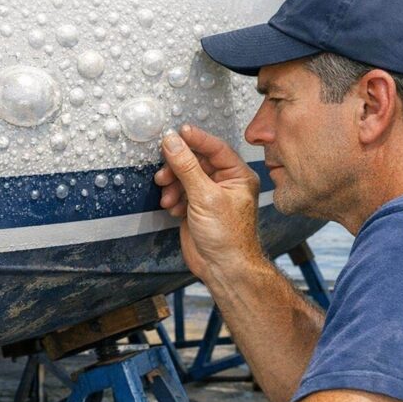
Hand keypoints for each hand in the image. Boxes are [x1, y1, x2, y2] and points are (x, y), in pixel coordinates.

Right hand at [155, 124, 261, 278]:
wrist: (224, 269)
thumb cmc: (228, 237)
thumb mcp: (205, 196)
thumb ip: (187, 167)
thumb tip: (173, 142)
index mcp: (238, 176)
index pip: (215, 148)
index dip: (195, 139)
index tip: (177, 132)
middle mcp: (225, 183)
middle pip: (196, 162)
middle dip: (178, 167)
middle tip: (164, 171)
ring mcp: (210, 195)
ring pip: (185, 177)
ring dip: (173, 184)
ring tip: (168, 196)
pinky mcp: (197, 207)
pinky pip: (180, 192)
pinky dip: (173, 197)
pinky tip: (172, 207)